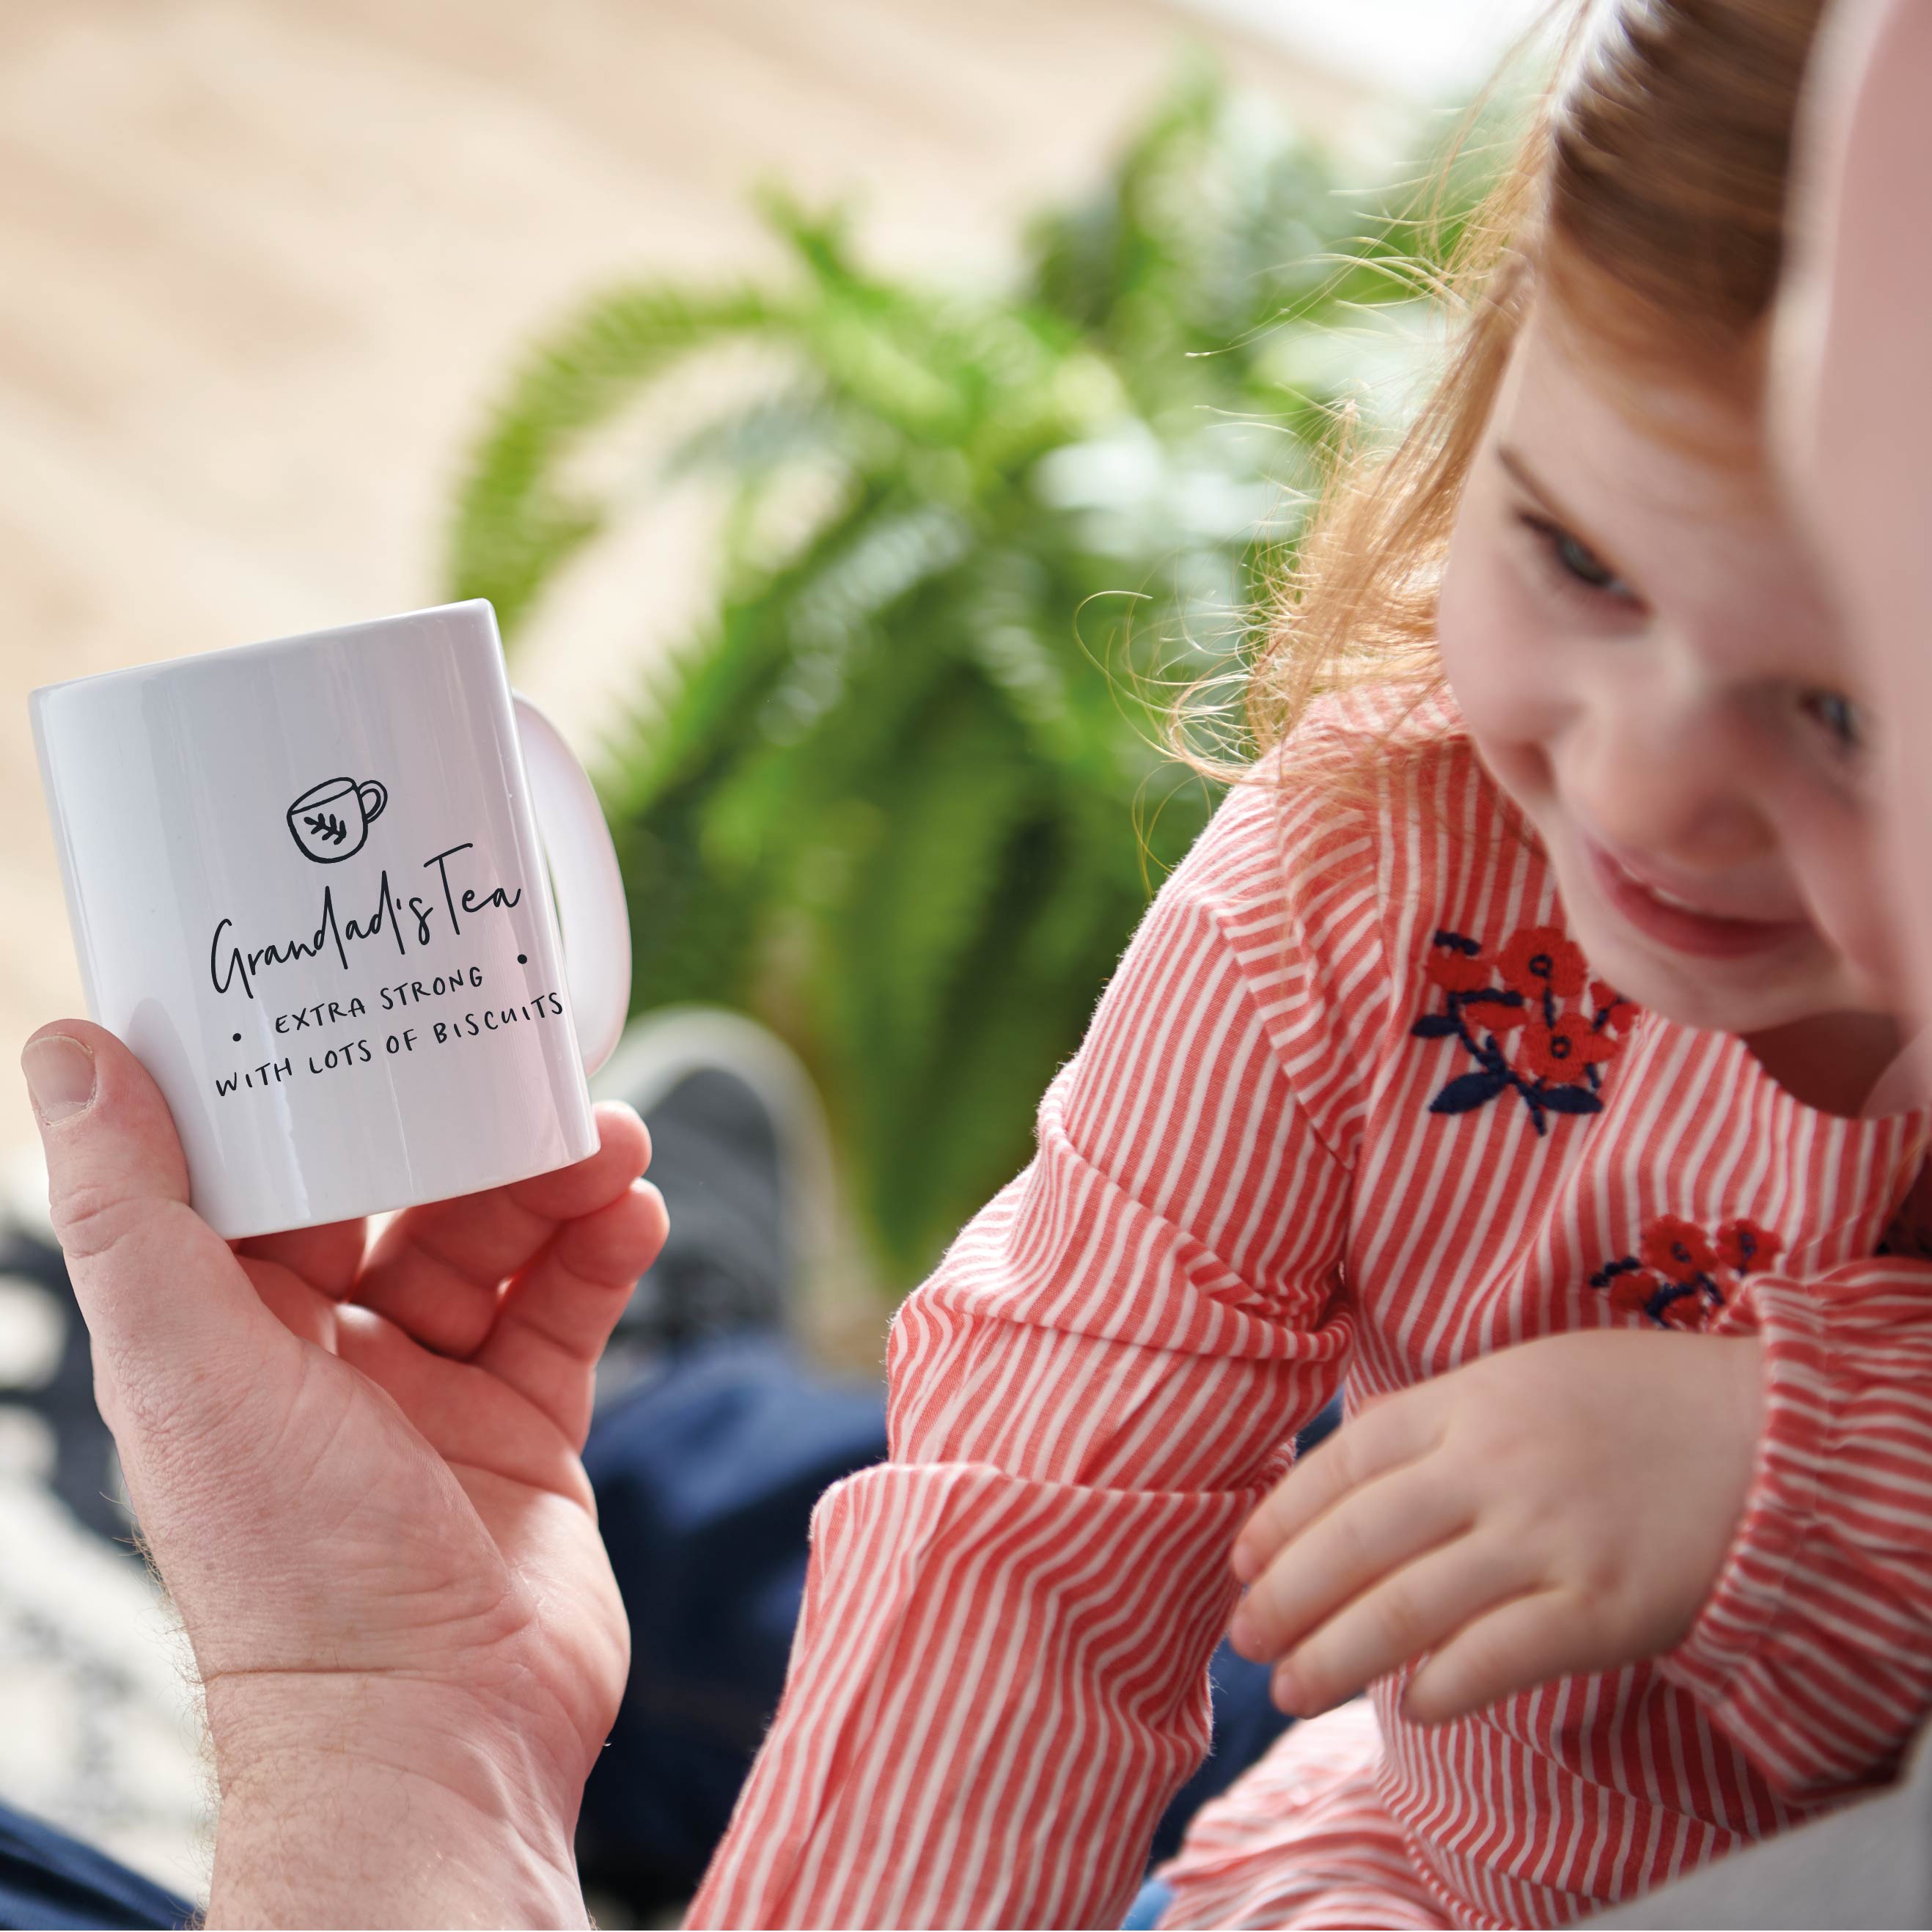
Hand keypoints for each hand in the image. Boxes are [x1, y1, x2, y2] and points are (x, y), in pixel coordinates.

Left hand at [21, 1020, 666, 1926]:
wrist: (429, 1731)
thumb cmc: (292, 1566)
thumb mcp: (189, 1361)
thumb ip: (132, 1207)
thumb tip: (70, 1048)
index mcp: (231, 1336)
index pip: (280, 1180)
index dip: (330, 1097)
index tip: (380, 1014)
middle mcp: (329, 1359)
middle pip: (409, 1201)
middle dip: (475, 1134)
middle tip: (531, 1070)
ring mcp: (436, 1396)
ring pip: (503, 1248)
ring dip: (557, 1183)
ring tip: (610, 1139)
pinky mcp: (529, 1431)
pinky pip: (570, 1313)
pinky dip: (604, 1255)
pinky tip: (630, 1216)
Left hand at [1226, 1328, 1763, 1724]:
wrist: (1769, 1439)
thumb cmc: (1633, 1406)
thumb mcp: (1522, 1378)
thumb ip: (1440, 1424)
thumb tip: (1350, 1488)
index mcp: (1466, 1401)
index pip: (1342, 1462)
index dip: (1280, 1516)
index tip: (1242, 1561)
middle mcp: (1493, 1466)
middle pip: (1357, 1541)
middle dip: (1285, 1596)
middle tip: (1243, 1639)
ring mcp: (1546, 1538)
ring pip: (1406, 1608)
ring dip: (1335, 1657)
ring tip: (1290, 1691)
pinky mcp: (1601, 1608)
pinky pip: (1496, 1657)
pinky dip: (1440, 1688)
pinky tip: (1409, 1706)